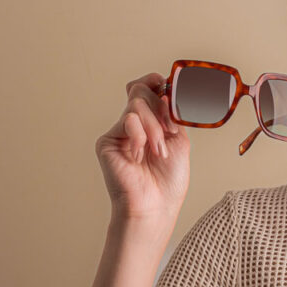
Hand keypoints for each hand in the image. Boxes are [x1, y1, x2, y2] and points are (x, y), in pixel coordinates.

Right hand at [95, 72, 190, 218]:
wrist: (156, 204)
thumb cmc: (168, 179)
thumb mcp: (179, 140)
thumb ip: (171, 114)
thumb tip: (166, 91)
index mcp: (151, 122)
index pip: (146, 89)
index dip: (155, 82)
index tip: (167, 83)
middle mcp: (133, 124)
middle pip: (141, 91)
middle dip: (161, 108)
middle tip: (170, 130)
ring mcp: (120, 132)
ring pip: (137, 105)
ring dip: (155, 127)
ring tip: (159, 150)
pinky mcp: (107, 141)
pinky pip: (128, 121)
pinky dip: (141, 135)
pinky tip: (140, 154)